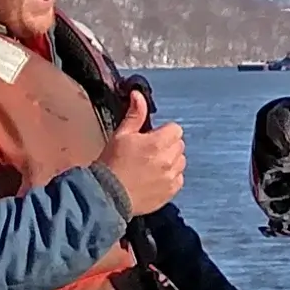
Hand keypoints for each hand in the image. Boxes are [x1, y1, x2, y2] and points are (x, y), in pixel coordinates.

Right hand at [96, 89, 184, 216]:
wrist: (108, 194)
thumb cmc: (112, 163)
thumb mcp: (121, 135)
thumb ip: (135, 115)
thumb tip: (138, 95)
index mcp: (158, 143)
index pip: (175, 129)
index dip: (164, 131)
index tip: (152, 136)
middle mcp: (169, 160)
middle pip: (179, 144)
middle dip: (167, 144)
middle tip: (149, 151)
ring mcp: (172, 176)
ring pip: (181, 161)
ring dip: (171, 160)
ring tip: (151, 165)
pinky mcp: (171, 191)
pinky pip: (179, 178)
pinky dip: (170, 176)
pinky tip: (154, 177)